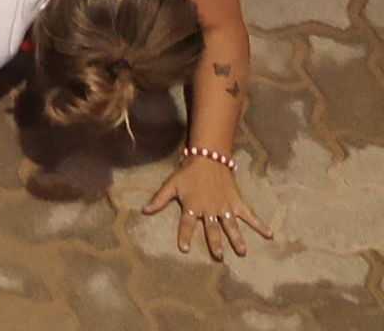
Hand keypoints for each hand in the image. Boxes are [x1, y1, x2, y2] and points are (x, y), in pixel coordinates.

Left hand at [142, 156, 272, 259]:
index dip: (184, 235)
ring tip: (242, 252)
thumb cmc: (187, 173)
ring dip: (237, 238)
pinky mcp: (236, 202)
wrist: (207, 158)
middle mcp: (209, 209)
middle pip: (212, 229)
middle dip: (215, 243)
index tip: (184, 249)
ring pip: (231, 225)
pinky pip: (249, 214)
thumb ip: (159, 200)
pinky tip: (270, 234)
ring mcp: (224, 206)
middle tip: (218, 257)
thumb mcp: (171, 185)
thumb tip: (143, 211)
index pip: (186, 224)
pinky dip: (260, 224)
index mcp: (192, 206)